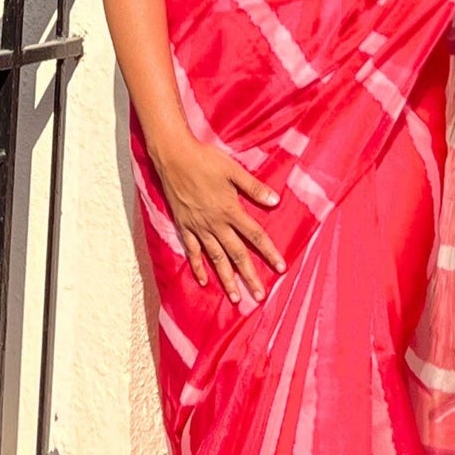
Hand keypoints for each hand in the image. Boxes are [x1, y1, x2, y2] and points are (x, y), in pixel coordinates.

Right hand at [156, 136, 285, 304]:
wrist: (174, 157)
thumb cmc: (205, 160)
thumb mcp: (233, 170)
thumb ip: (253, 188)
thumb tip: (275, 200)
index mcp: (230, 210)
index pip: (255, 235)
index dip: (269, 252)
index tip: (280, 268)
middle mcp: (215, 224)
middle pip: (236, 254)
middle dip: (249, 276)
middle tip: (258, 296)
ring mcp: (198, 227)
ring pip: (215, 258)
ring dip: (225, 279)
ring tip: (234, 297)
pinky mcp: (184, 226)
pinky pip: (192, 251)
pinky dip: (198, 267)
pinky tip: (204, 281)